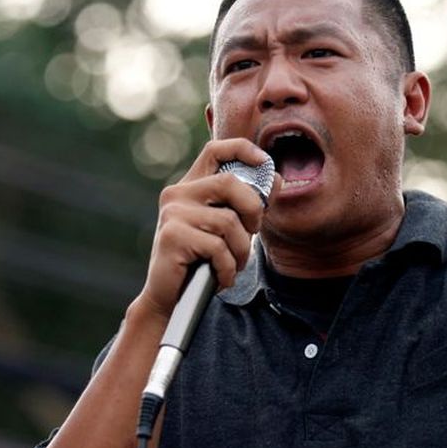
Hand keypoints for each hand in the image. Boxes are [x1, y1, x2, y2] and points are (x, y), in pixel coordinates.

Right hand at [135, 139, 277, 318]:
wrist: (170, 299)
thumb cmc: (201, 261)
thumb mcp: (228, 228)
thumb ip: (248, 203)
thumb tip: (276, 177)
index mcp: (191, 186)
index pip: (215, 150)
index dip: (242, 148)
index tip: (263, 161)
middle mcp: (177, 194)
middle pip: (230, 182)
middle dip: (253, 210)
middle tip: (251, 233)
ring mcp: (172, 214)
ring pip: (228, 221)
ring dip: (240, 251)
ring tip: (232, 265)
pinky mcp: (172, 236)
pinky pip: (218, 248)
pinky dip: (227, 268)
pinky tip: (220, 277)